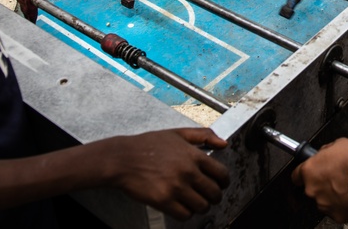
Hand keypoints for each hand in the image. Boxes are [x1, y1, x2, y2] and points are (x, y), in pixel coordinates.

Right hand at [113, 128, 228, 220]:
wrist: (123, 158)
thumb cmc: (148, 145)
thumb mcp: (177, 133)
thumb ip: (203, 135)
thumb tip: (224, 143)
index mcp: (194, 155)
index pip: (222, 174)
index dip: (224, 182)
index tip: (221, 185)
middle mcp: (188, 172)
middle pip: (214, 193)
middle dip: (214, 197)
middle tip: (208, 196)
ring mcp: (176, 187)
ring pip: (202, 206)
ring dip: (201, 206)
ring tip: (195, 202)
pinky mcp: (163, 201)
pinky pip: (185, 215)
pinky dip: (186, 213)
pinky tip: (182, 207)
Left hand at [291, 138, 347, 223]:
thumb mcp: (339, 144)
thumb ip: (326, 151)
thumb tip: (325, 153)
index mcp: (310, 171)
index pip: (296, 175)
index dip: (304, 173)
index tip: (310, 172)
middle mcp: (313, 190)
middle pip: (311, 188)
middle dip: (321, 184)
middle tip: (336, 177)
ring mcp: (324, 205)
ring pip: (324, 200)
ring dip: (332, 195)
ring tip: (347, 187)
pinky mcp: (337, 216)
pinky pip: (336, 210)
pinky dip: (342, 205)